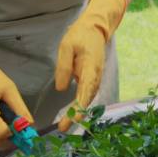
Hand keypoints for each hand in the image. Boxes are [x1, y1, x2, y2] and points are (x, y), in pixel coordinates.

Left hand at [55, 0, 126, 131]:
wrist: (96, 28)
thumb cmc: (81, 35)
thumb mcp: (67, 46)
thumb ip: (64, 67)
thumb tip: (61, 89)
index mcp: (91, 68)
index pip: (85, 93)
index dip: (78, 109)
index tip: (69, 121)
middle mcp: (96, 76)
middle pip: (88, 100)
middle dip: (78, 116)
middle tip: (63, 129)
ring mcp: (96, 78)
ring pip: (89, 99)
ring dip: (79, 113)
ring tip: (65, 126)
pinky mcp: (92, 78)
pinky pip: (87, 94)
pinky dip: (81, 106)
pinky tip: (72, 114)